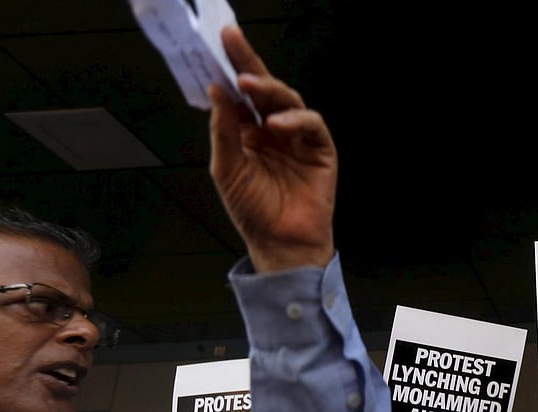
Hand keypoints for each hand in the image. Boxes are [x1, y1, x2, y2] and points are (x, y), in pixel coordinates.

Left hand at [209, 25, 336, 271]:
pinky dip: (295, 119)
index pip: (240, 94)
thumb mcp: (226, 168)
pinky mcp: (320, 149)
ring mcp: (297, 138)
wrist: (280, 243)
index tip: (218, 44)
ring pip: (288, 100)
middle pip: (263, 89)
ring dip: (269, 88)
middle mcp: (273, 130)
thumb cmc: (253, 211)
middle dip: (249, 63)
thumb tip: (217, 92)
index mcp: (247, 132)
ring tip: (249, 85)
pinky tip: (277, 125)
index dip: (230, 68)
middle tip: (233, 42)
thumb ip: (223, 129)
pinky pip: (312, 124)